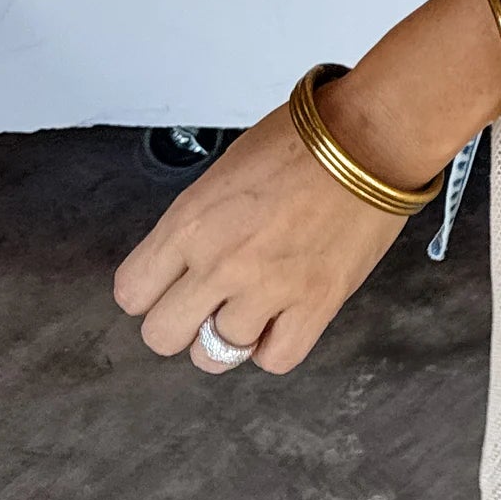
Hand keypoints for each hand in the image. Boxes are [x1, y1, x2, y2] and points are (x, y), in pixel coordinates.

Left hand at [112, 99, 407, 376]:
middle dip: (180, 322)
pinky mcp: (315, 305)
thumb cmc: (301, 142)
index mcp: (189, 223)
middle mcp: (219, 264)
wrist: (368, 139)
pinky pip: (275, 360)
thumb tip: (189, 264)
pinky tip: (281, 319)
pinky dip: (273, 346)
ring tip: (252, 307)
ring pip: (217, 356)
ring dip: (230, 335)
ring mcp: (267, 290)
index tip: (169, 283)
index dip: (150, 290)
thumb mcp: (222, 175)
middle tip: (206, 302)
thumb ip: (197, 226)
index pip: (132, 292)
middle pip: (162, 336)